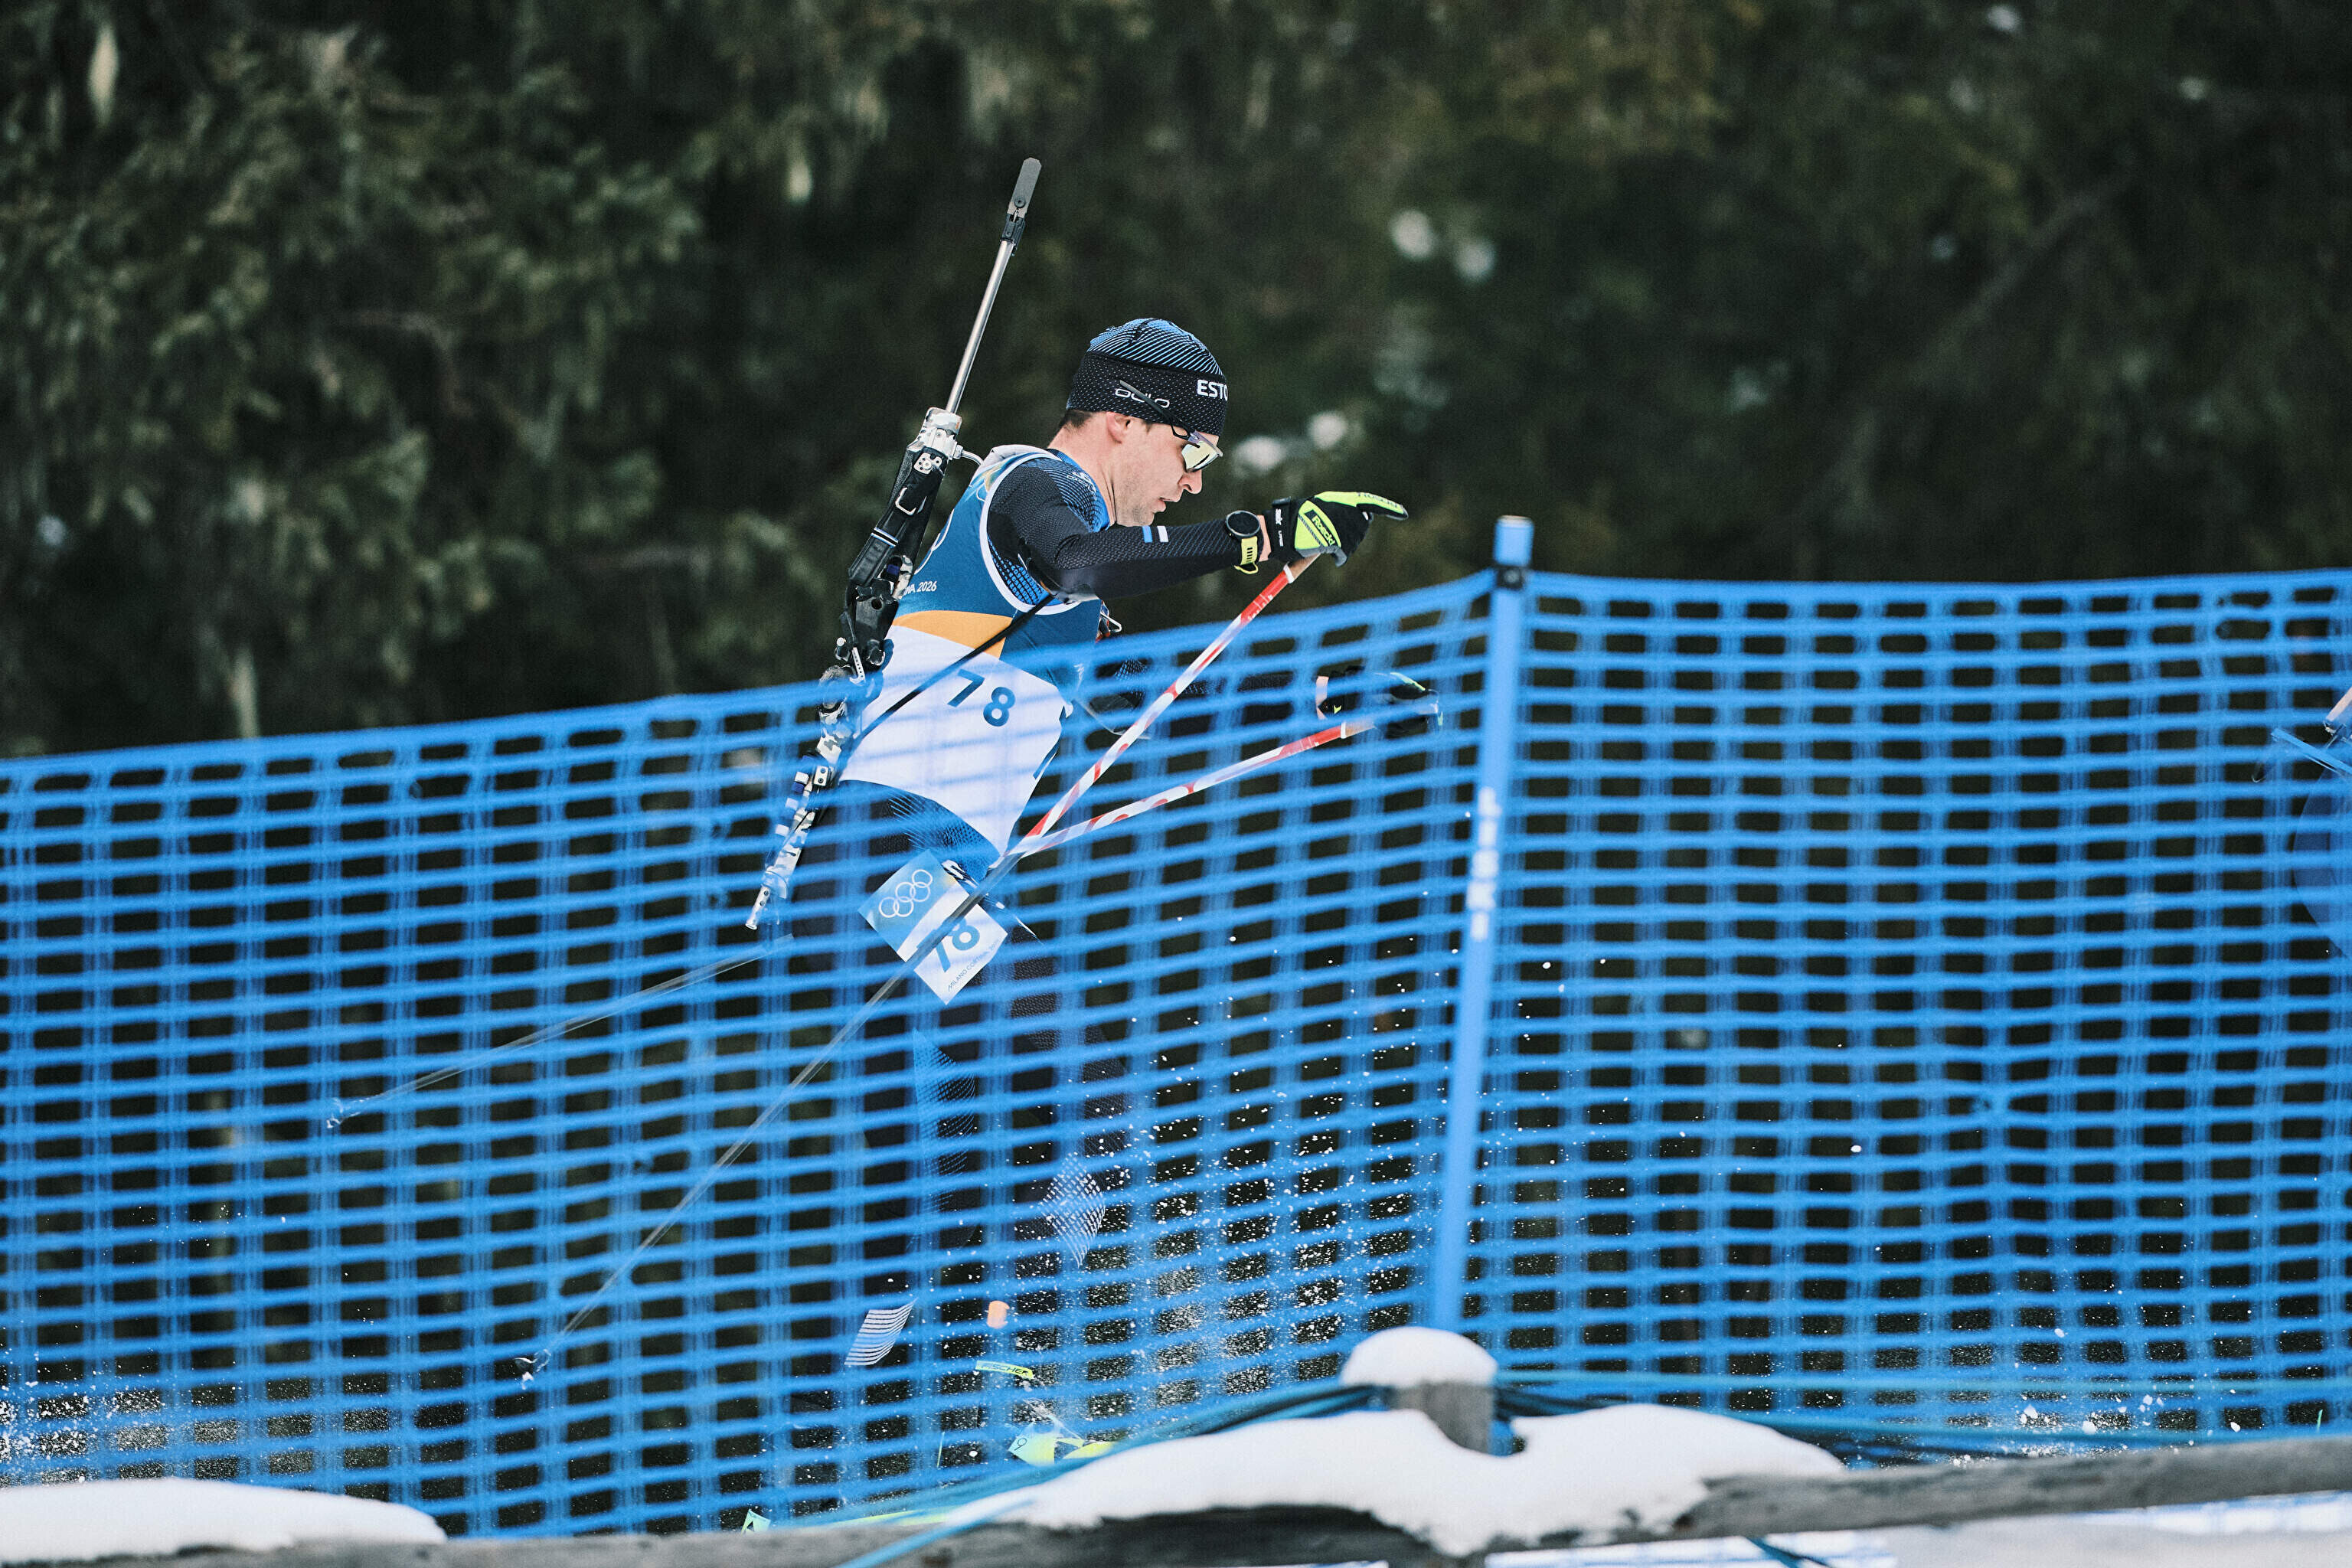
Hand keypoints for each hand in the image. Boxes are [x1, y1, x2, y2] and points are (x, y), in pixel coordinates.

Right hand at [1262, 491, 1408, 564]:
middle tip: (1334, 533)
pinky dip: (1337, 557)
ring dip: (1343, 545)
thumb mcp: (1324, 506)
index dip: (1389, 508)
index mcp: (1344, 500)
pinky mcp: (1337, 543)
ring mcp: (1343, 528)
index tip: (1403, 513)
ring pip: (1353, 542)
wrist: (1285, 528)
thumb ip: (1343, 510)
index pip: (1371, 503)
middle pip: (1362, 526)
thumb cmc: (1300, 517)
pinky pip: (1343, 554)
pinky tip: (1328, 554)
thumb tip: (1363, 520)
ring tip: (1324, 540)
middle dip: (1353, 532)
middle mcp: (1347, 512)